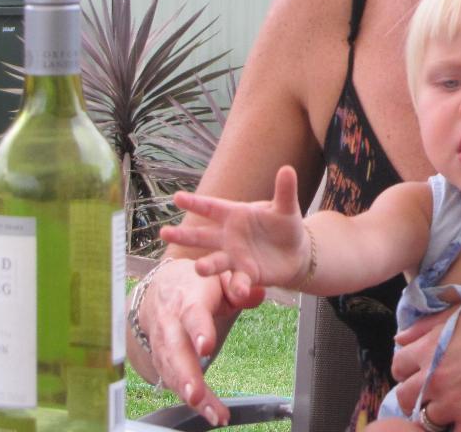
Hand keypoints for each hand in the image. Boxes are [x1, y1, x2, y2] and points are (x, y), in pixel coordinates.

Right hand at [133, 257, 264, 426]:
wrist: (162, 289)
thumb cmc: (197, 285)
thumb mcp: (219, 277)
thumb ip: (238, 286)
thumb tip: (258, 294)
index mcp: (188, 299)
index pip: (192, 315)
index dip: (199, 331)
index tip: (206, 347)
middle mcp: (171, 324)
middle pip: (176, 351)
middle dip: (186, 376)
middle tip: (197, 395)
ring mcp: (162, 344)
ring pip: (172, 373)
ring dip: (191, 395)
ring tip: (214, 413)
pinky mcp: (161, 361)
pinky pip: (172, 382)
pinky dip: (189, 399)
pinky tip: (208, 412)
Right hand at [161, 165, 311, 296]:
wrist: (296, 252)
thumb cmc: (284, 224)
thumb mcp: (286, 207)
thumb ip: (285, 190)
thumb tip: (288, 169)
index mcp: (235, 215)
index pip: (211, 207)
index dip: (195, 203)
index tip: (176, 197)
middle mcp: (229, 237)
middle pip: (203, 236)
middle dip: (184, 236)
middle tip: (164, 233)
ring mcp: (235, 257)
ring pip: (216, 261)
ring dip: (207, 266)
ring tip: (198, 269)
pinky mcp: (247, 275)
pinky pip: (239, 281)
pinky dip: (238, 286)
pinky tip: (240, 292)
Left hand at [391, 298, 460, 431]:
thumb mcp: (459, 311)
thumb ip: (425, 327)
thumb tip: (399, 339)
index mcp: (428, 349)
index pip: (397, 367)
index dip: (407, 369)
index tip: (419, 371)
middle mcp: (434, 378)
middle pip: (404, 398)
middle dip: (415, 395)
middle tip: (434, 392)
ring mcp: (453, 402)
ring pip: (425, 420)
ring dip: (436, 414)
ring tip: (453, 405)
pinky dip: (459, 429)